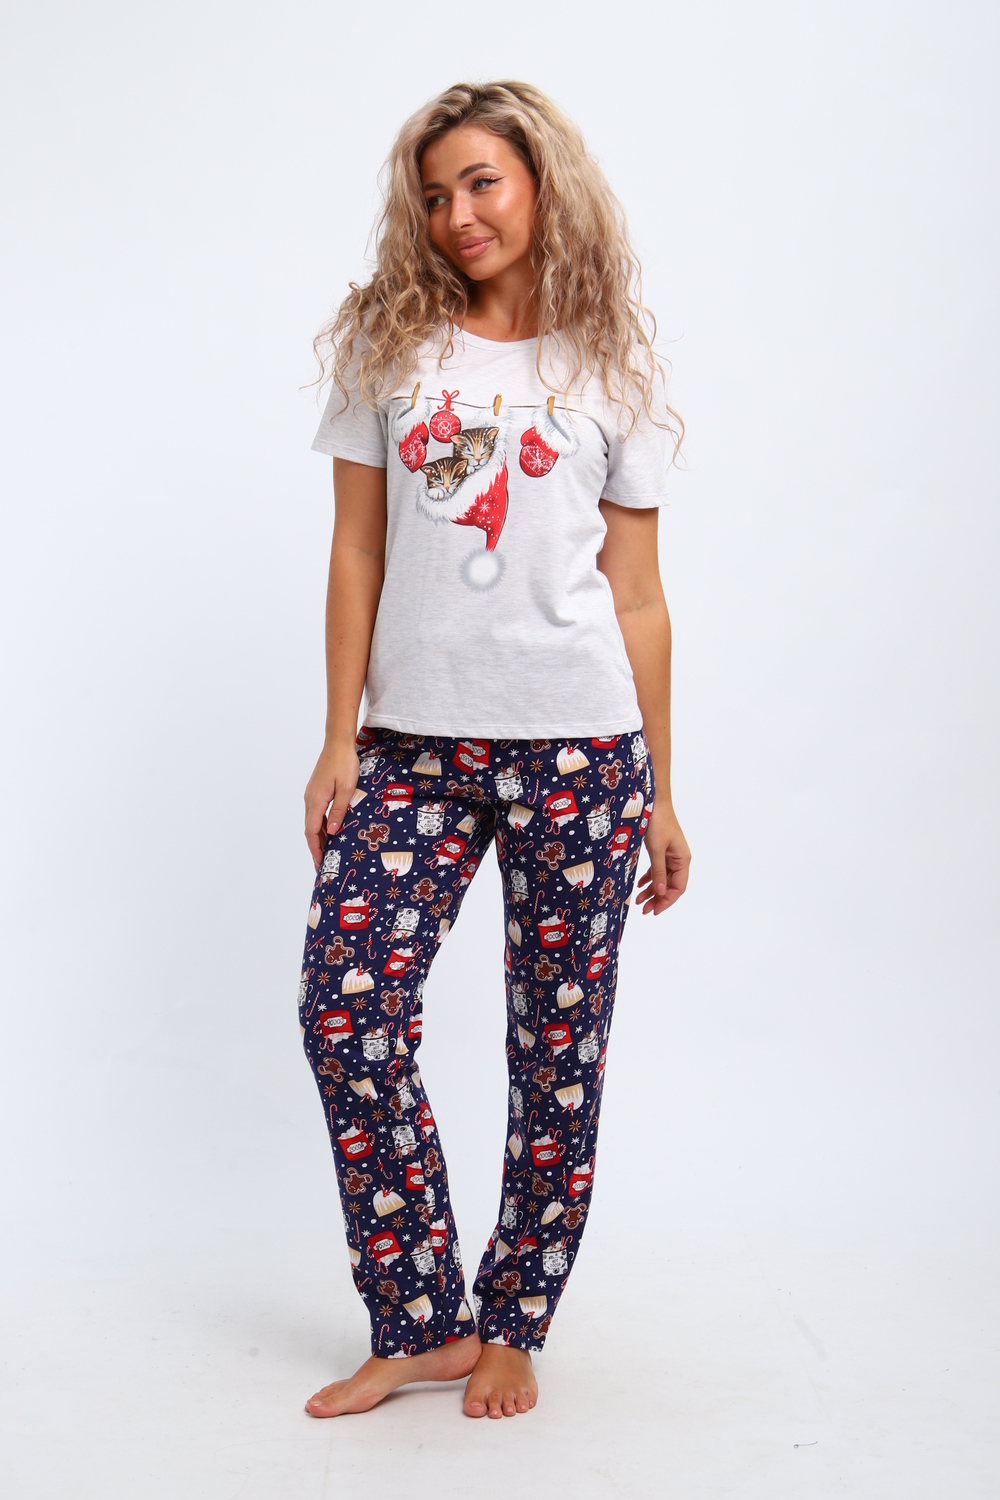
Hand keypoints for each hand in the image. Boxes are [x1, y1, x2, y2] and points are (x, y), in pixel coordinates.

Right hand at [304, 741, 358, 870]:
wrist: (338, 743)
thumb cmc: (344, 764)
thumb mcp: (346, 789)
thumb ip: (339, 811)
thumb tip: (332, 833)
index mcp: (316, 801)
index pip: (311, 831)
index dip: (315, 849)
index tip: (320, 863)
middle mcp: (310, 799)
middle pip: (310, 828)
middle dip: (316, 847)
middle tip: (323, 863)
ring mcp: (312, 794)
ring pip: (314, 821)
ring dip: (320, 836)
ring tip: (329, 851)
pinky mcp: (317, 790)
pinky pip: (317, 812)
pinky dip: (322, 824)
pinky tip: (331, 830)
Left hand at [635, 802, 690, 914]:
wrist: (654, 801)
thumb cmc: (657, 822)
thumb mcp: (656, 849)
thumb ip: (658, 872)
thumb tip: (660, 893)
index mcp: (683, 859)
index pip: (678, 887)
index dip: (667, 900)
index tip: (655, 910)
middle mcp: (679, 859)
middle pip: (670, 885)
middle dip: (658, 898)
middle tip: (644, 910)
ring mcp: (671, 854)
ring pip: (663, 879)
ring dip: (652, 890)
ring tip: (639, 901)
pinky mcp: (663, 850)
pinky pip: (658, 869)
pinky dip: (650, 878)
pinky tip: (640, 885)